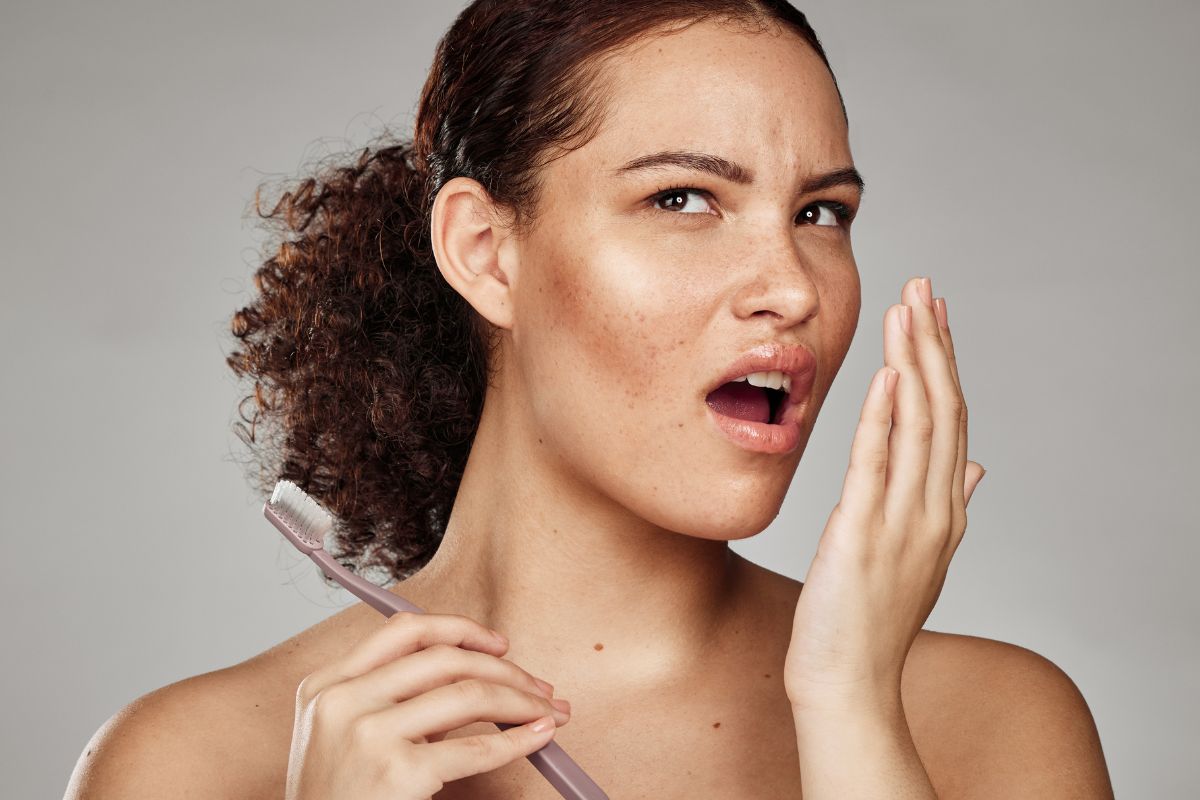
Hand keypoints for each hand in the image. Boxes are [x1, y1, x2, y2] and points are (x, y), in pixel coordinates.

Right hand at [284, 611, 571, 799]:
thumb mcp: (342, 738)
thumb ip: (389, 700)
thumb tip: (475, 675)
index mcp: (326, 685)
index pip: (403, 631)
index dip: (460, 629)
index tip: (499, 644)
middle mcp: (342, 701)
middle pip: (444, 658)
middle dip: (504, 668)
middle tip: (539, 686)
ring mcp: (366, 735)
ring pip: (467, 693)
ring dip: (520, 699)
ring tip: (548, 711)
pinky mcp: (396, 772)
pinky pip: (474, 747)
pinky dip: (517, 739)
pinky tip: (538, 736)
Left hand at [784, 276, 984, 712]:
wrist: (848, 682)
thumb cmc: (871, 618)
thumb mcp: (918, 555)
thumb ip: (946, 503)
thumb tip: (976, 464)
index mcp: (944, 511)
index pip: (952, 421)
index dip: (946, 364)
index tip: (936, 315)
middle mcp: (933, 511)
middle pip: (942, 411)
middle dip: (934, 345)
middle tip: (925, 286)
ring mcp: (903, 523)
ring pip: (919, 428)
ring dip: (915, 363)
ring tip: (910, 309)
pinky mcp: (863, 535)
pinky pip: (878, 466)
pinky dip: (885, 418)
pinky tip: (889, 376)